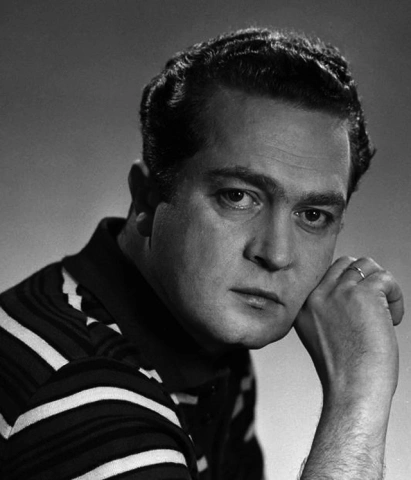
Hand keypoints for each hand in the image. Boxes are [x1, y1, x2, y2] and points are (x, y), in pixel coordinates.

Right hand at [295, 256, 403, 402]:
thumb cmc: (343, 371)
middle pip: (345, 263)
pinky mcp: (363, 294)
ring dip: (381, 286)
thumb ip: (325, 311)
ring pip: (366, 265)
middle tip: (374, 308)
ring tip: (385, 313)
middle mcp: (316, 295)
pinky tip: (393, 320)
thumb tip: (350, 290)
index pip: (326, 275)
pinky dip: (395, 296)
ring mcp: (338, 292)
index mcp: (303, 305)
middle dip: (364, 280)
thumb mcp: (319, 335)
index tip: (359, 308)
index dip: (348, 286)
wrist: (352, 389)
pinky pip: (385, 278)